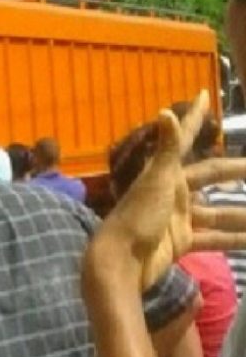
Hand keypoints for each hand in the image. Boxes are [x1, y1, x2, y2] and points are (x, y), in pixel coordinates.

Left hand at [97, 91, 245, 288]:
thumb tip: (165, 110)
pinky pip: (215, 238)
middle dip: (235, 171)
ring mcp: (177, 218)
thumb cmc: (137, 216)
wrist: (122, 261)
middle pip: (210, 176)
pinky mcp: (181, 241)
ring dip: (242, 212)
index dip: (195, 117)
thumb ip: (167, 149)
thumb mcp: (155, 181)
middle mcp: (171, 191)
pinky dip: (235, 239)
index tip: (205, 94)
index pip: (184, 138)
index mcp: (164, 173)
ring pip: (218, 212)